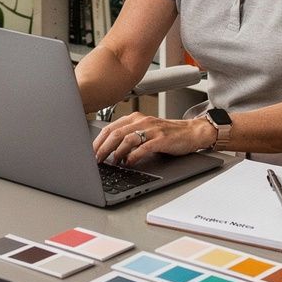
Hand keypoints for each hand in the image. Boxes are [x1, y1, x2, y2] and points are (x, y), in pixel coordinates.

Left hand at [93, 111, 211, 165]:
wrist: (191, 132)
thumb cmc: (166, 134)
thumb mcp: (145, 131)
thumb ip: (129, 137)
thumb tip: (109, 152)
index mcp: (135, 118)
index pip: (110, 128)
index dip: (98, 141)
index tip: (91, 153)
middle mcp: (142, 121)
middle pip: (116, 133)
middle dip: (103, 148)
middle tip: (96, 160)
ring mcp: (152, 129)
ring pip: (127, 139)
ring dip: (116, 152)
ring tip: (111, 162)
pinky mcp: (161, 139)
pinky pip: (143, 147)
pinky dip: (133, 156)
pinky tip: (129, 162)